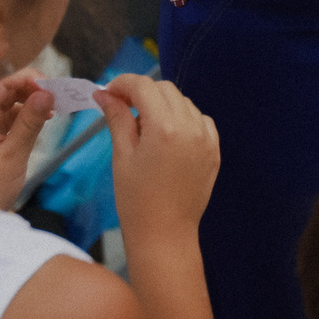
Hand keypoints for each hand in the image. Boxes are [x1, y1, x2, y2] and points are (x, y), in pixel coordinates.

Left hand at [0, 71, 57, 209]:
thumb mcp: (14, 154)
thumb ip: (29, 124)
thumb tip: (46, 94)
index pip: (1, 88)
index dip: (22, 79)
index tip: (46, 83)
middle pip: (9, 92)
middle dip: (32, 87)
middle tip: (54, 91)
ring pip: (16, 103)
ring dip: (35, 98)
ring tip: (54, 104)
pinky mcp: (7, 138)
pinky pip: (21, 116)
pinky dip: (35, 113)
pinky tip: (48, 117)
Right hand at [100, 74, 218, 249]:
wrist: (165, 234)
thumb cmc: (136, 200)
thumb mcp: (122, 156)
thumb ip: (117, 118)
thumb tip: (104, 93)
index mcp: (164, 128)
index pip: (143, 86)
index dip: (123, 83)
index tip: (109, 92)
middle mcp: (190, 128)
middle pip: (165, 89)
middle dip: (142, 92)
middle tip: (122, 108)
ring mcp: (206, 139)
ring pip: (183, 102)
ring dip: (163, 105)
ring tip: (144, 128)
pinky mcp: (214, 151)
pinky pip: (200, 120)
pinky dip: (183, 119)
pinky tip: (167, 137)